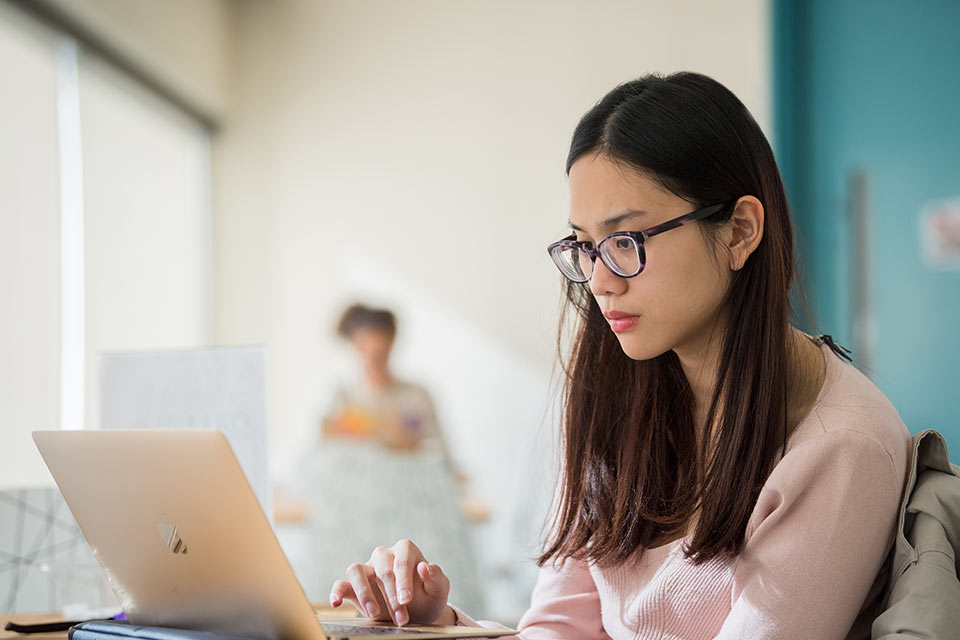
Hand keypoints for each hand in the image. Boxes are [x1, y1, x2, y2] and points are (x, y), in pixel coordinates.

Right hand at [329, 539, 453, 626]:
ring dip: (365, 593)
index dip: (403, 580)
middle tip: (401, 618)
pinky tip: (336, 602)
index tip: (406, 599)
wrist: (419, 613)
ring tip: (374, 613)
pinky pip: (342, 583)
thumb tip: (424, 566)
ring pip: (356, 570)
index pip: (402, 559)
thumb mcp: (439, 590)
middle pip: (382, 568)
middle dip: (391, 595)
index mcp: (406, 550)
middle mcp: (384, 555)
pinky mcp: (355, 586)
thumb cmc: (429, 596)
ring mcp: (368, 569)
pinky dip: (337, 591)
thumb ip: (436, 577)